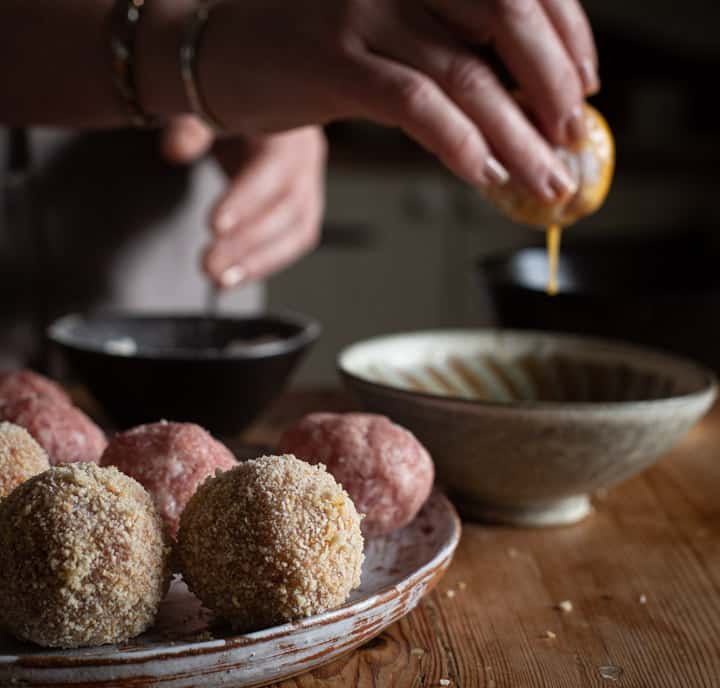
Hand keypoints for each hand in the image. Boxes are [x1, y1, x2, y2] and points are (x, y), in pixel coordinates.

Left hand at [161, 117, 325, 287]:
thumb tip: (176, 150)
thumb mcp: (202, 99)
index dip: (246, 200)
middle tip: (208, 265)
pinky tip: (236, 276)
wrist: (258, 104)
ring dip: (258, 262)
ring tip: (220, 280)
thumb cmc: (230, 100)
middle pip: (286, 209)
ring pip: (296, 232)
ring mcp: (309, 185)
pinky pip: (293, 242)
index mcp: (287, 127)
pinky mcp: (304, 208)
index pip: (272, 170)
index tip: (214, 226)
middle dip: (247, 243)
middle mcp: (306, 158)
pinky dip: (265, 263)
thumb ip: (190, 124)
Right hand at [198, 0, 597, 201]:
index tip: (586, 85)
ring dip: (514, 135)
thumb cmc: (300, 47)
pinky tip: (480, 173)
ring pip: (464, 74)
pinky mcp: (333, 60)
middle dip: (551, 84)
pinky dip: (455, 140)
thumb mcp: (384, 36)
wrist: (210, 45)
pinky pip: (411, 101)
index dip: (566, 33)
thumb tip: (508, 101)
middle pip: (504, 17)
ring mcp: (364, 12)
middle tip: (570, 139)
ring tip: (540, 178)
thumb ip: (440, 52)